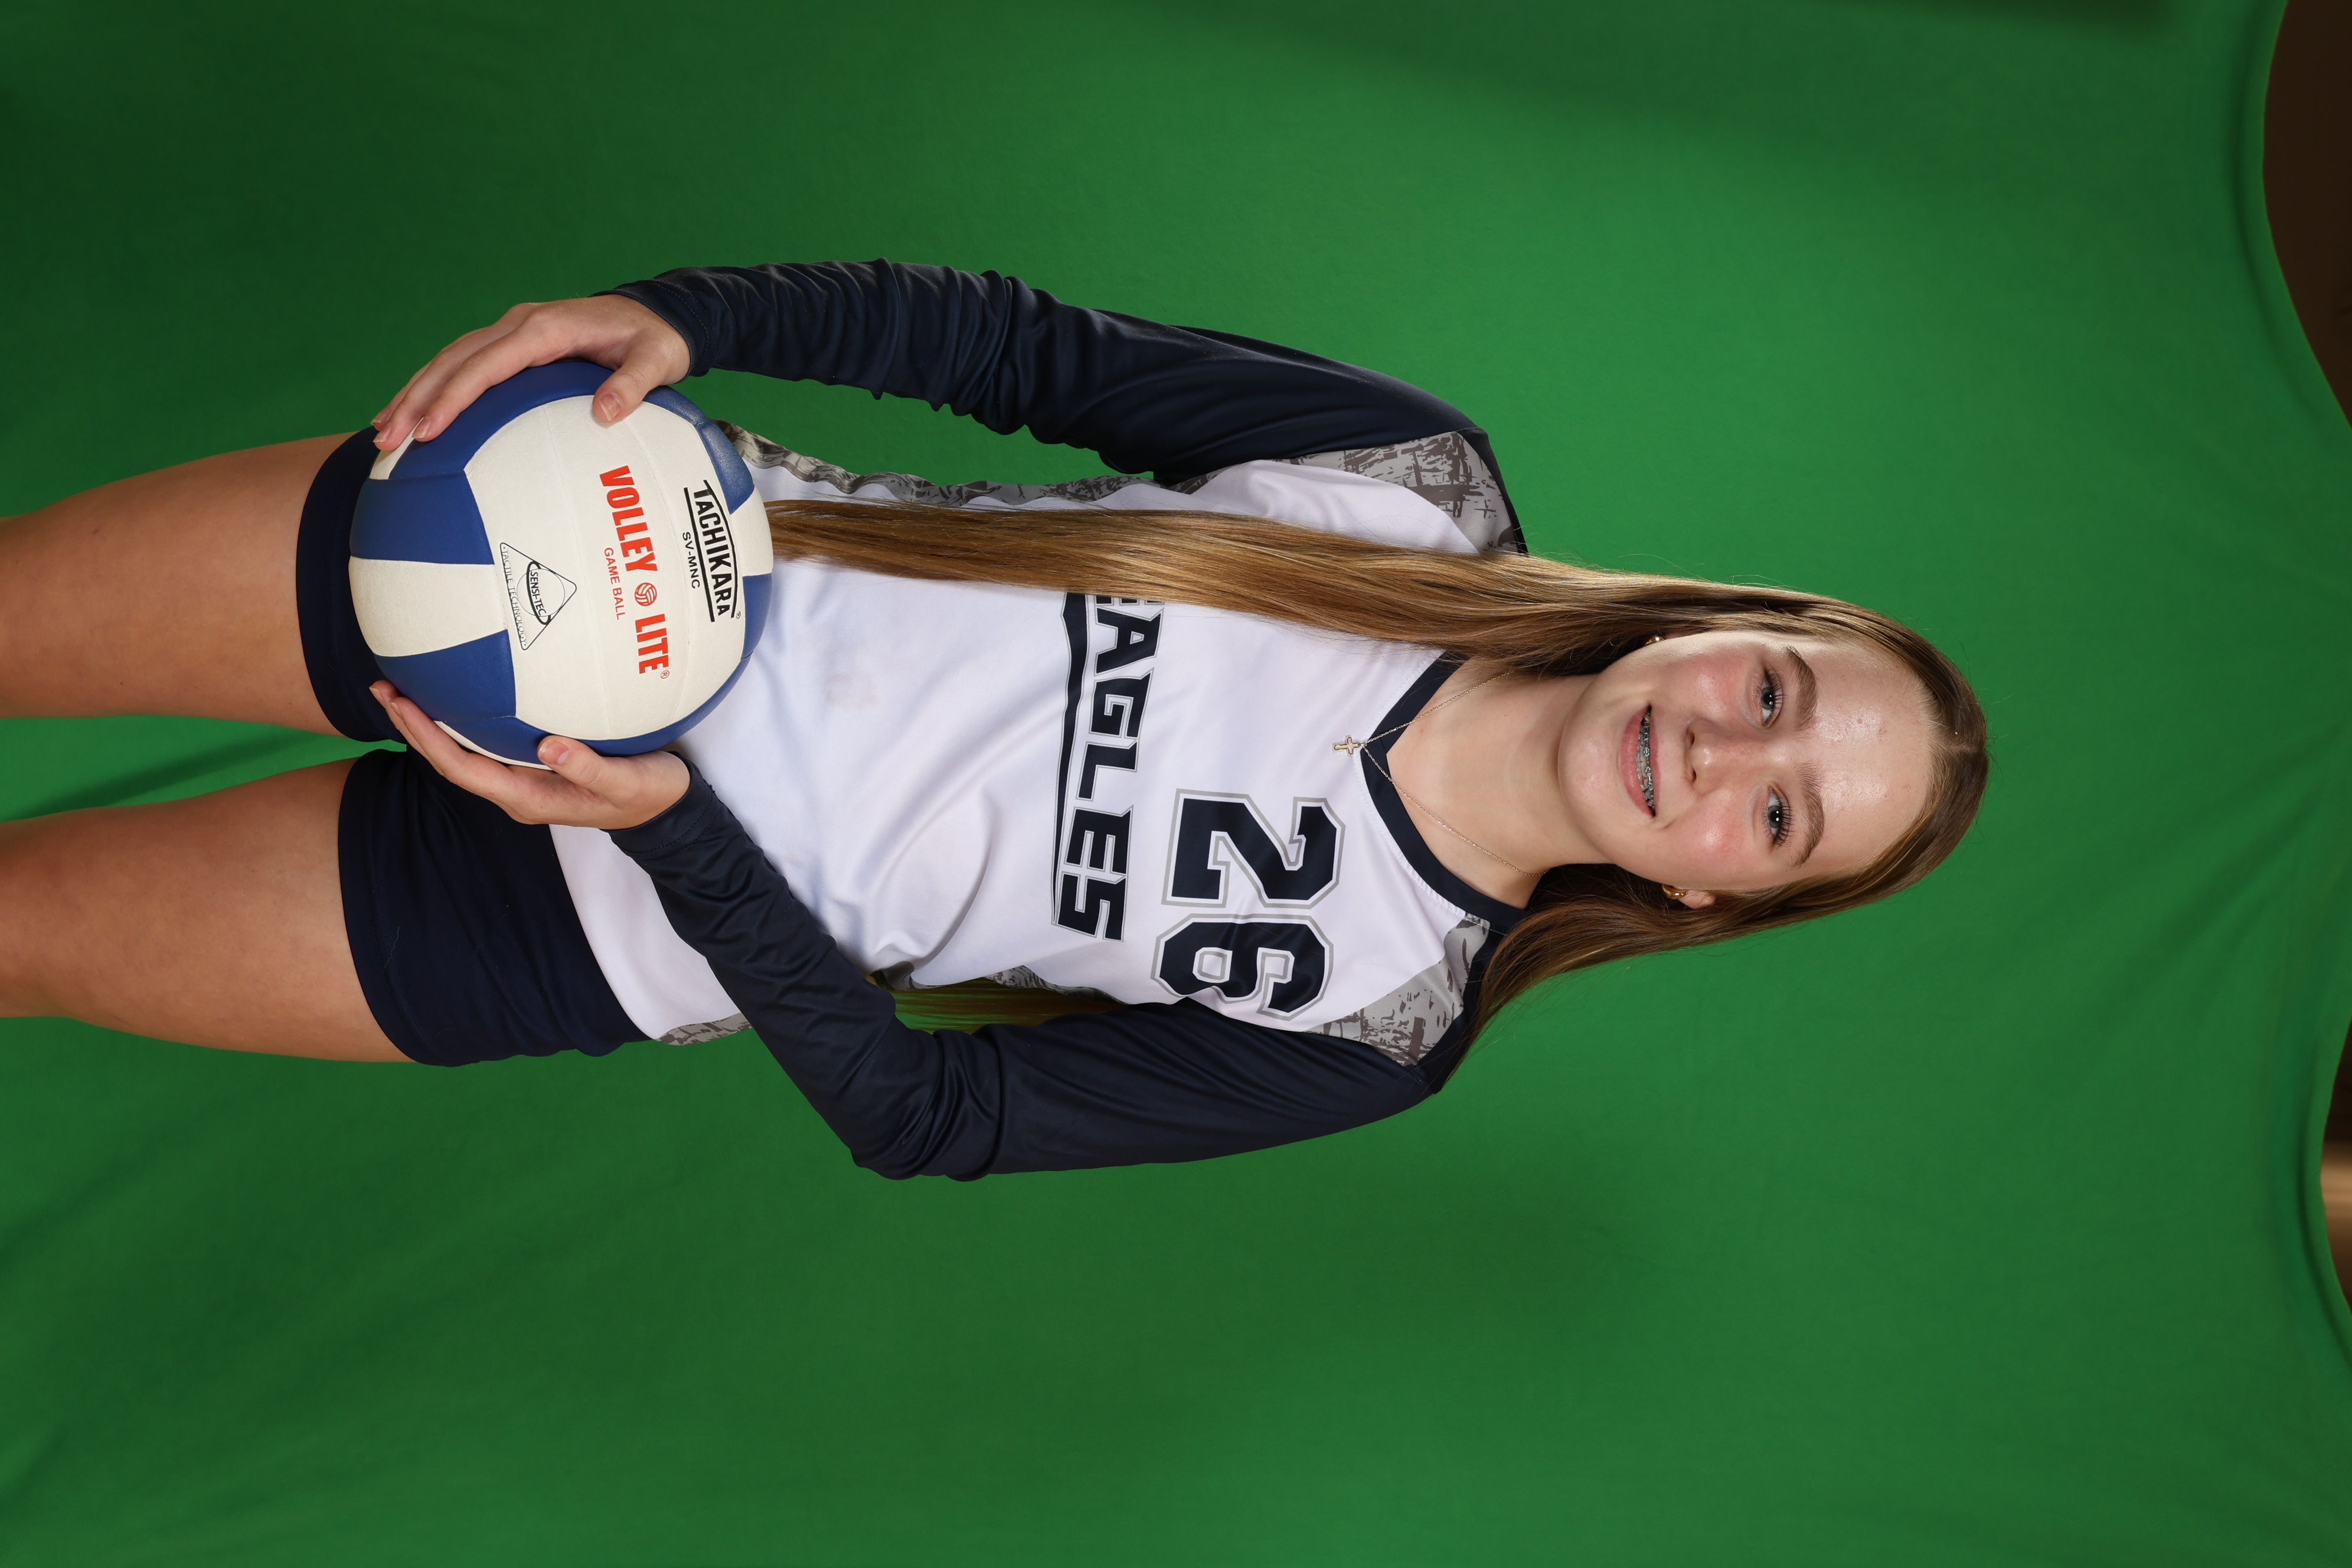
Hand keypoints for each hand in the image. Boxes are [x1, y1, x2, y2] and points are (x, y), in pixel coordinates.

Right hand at [371, 295, 690, 450]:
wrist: (657, 314)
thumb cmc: (655, 340)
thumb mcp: (656, 361)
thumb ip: (633, 385)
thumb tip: (605, 413)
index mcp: (546, 329)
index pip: (487, 365)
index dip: (455, 397)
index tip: (429, 429)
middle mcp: (519, 324)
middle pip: (454, 361)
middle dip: (416, 399)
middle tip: (387, 439)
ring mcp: (513, 330)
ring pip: (450, 360)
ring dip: (415, 393)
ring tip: (384, 431)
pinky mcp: (513, 343)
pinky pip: (466, 364)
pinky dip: (436, 387)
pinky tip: (417, 415)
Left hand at [372, 682, 689, 830]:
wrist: (664, 809)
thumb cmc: (647, 795)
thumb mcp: (626, 783)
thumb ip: (589, 768)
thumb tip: (550, 746)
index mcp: (528, 797)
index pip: (463, 768)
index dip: (428, 738)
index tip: (402, 705)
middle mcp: (516, 789)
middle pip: (450, 760)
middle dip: (413, 727)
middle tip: (383, 688)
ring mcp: (522, 778)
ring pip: (462, 752)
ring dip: (429, 724)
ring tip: (401, 689)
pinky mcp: (533, 764)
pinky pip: (483, 742)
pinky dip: (459, 720)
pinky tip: (452, 695)